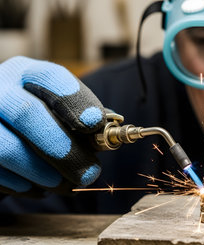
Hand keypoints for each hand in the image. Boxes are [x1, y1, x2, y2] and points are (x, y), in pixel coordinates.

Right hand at [0, 56, 104, 195]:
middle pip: (26, 114)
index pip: (50, 76)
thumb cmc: (36, 118)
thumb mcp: (54, 106)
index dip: (75, 100)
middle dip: (64, 148)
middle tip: (89, 172)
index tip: (95, 123)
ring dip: (43, 172)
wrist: (1, 125)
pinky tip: (39, 187)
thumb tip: (106, 135)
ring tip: (65, 184)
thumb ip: (78, 117)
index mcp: (24, 73)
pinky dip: (21, 185)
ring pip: (6, 148)